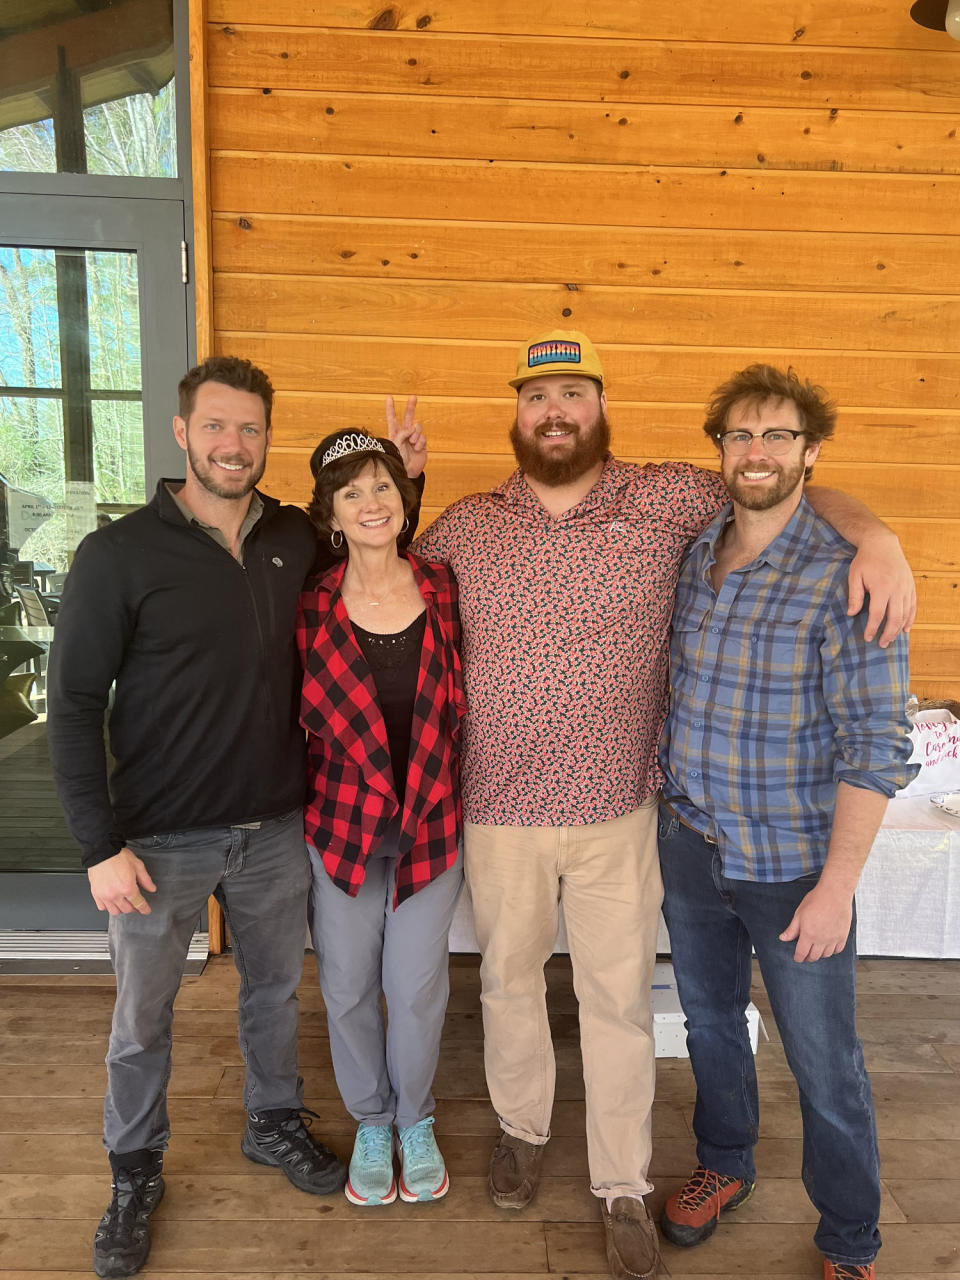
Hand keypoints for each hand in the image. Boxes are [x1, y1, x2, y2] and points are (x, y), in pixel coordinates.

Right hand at [88, 848, 156, 915]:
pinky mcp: (96, 894)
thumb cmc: (118, 856)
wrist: (102, 851)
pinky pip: (102, 907)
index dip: (144, 909)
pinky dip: (108, 907)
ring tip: (124, 903)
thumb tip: (151, 888)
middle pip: (127, 909)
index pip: (138, 904)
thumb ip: (146, 879)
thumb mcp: (138, 865)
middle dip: (134, 908)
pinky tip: (112, 901)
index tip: (146, 910)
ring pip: (114, 911)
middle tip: (136, 904)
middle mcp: (116, 894)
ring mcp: (104, 895)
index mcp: (128, 888)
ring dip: (121, 909)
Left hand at [386, 394, 426, 478]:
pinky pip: (423, 437)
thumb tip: (411, 427)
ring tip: (412, 442)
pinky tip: (416, 448)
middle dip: (411, 406)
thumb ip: (402, 434)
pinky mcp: (421, 444)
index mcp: (394, 433)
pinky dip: (420, 442)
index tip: (389, 398)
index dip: (390, 408)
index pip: (392, 418)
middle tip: (413, 397)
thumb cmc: (397, 460)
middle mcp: (404, 433)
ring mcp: (413, 438)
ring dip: (415, 433)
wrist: (406, 472)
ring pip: (417, 427)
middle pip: (408, 417)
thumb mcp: (395, 445)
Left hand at [779, 883, 852, 961]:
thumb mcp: (799, 914)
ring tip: (816, 950)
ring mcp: (833, 939)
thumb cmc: (817, 900)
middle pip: (814, 956)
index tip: (797, 958)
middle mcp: (822, 939)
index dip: (798, 958)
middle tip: (805, 955)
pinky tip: (828, 947)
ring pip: (826, 955)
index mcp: (809, 935)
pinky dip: (832, 951)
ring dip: (820, 955)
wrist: (835, 893)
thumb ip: (792, 929)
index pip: (802, 953)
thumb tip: (783, 938)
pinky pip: (838, 950)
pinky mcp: (843, 936)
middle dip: (808, 958)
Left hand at [846, 530, 915, 646]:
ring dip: (899, 629)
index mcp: (882, 588)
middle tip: (881, 644)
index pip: (878, 614)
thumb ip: (854, 596)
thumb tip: (851, 614)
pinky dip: (910, 619)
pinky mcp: (911, 586)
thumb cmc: (865, 560)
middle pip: (895, 618)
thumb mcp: (855, 576)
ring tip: (891, 639)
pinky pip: (913, 606)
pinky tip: (906, 629)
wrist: (882, 543)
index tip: (867, 638)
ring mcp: (906, 588)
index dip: (873, 628)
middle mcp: (897, 589)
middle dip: (888, 634)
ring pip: (906, 614)